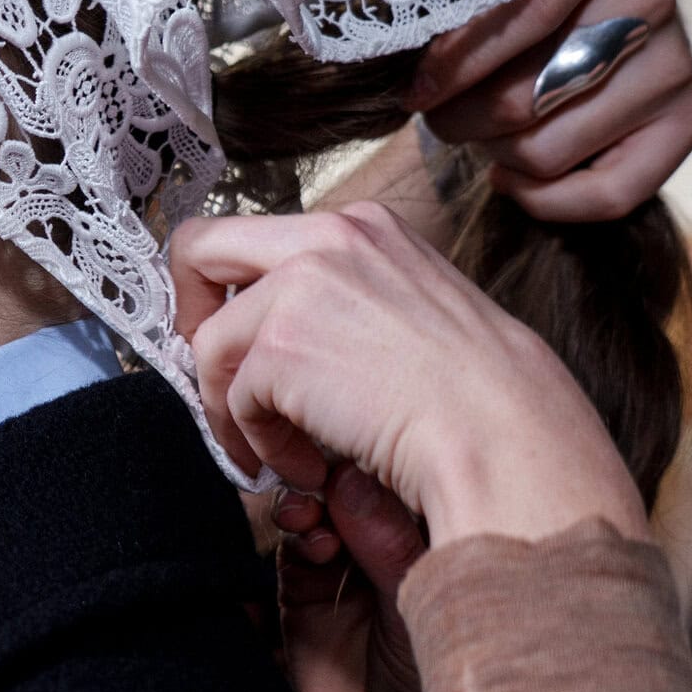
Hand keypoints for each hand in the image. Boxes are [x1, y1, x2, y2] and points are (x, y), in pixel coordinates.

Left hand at [172, 203, 647, 544]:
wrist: (504, 432)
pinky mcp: (281, 346)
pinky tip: (311, 465)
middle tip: (208, 377)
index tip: (237, 343)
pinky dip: (261, 443)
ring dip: (234, 409)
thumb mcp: (409, 307)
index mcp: (359, 226)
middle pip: (198, 249)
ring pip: (210, 343)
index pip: (254, 238)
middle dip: (187, 316)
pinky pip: (234, 401)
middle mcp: (326, 237)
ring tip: (282, 452)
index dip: (229, 294)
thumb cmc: (476, 393)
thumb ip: (339, 300)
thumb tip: (271, 336)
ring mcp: (299, 286)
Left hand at [410, 0, 691, 220]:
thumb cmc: (506, 4)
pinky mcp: (689, 120)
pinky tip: (508, 175)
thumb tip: (403, 49)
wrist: (569, 23)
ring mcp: (676, 62)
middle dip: (460, 117)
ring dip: (494, 152)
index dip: (463, 58)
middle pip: (527, 96)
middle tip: (436, 113)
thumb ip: (453, 6)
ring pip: (548, 149)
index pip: (531, 4)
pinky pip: (607, 195)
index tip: (417, 90)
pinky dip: (540, 198)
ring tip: (480, 129)